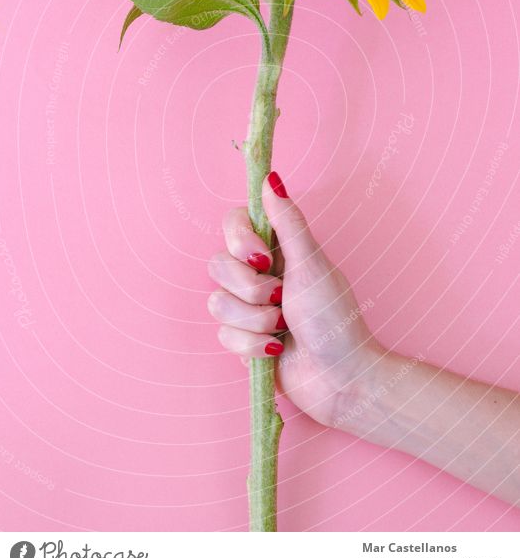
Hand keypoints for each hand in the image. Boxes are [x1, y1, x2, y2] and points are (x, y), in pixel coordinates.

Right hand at [207, 171, 385, 431]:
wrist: (342, 379)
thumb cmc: (334, 320)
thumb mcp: (311, 266)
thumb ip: (288, 223)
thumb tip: (271, 178)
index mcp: (277, 248)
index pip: (233, 223)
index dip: (238, 240)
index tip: (262, 258)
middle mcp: (259, 273)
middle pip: (217, 264)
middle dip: (249, 289)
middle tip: (281, 299)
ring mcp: (249, 307)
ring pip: (216, 302)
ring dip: (254, 320)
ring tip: (283, 327)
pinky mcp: (243, 338)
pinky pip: (223, 334)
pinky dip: (252, 344)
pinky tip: (277, 349)